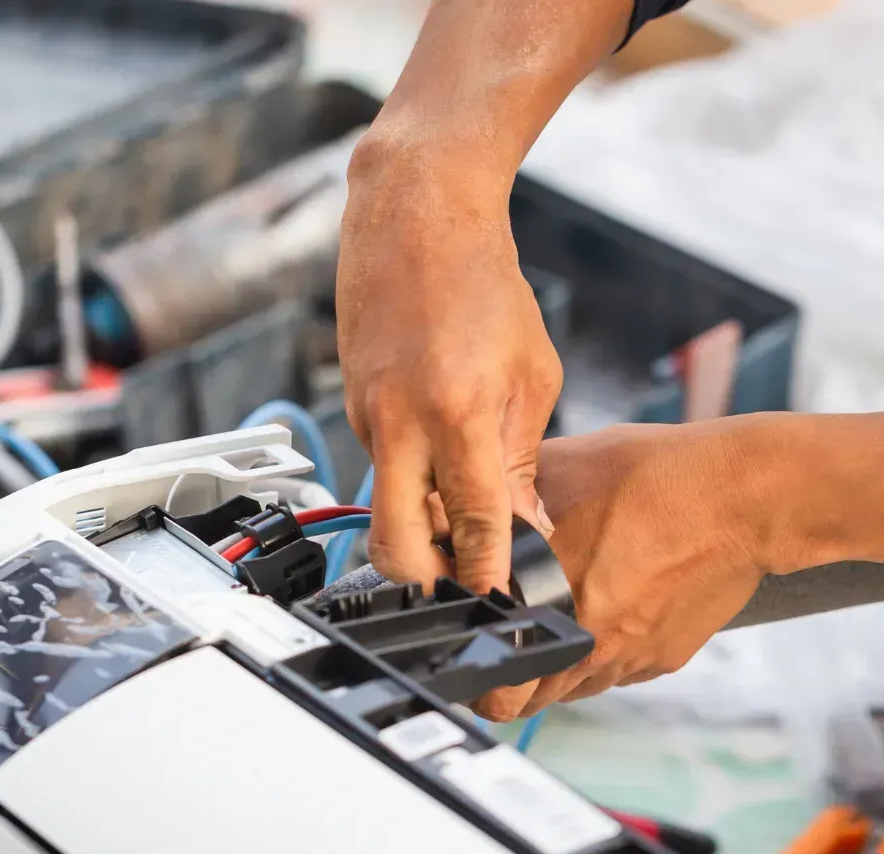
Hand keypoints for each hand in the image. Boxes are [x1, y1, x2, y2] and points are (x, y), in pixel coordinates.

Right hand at [336, 139, 561, 594]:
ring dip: (420, 527)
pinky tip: (441, 461)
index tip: (501, 607)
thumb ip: (523, 458)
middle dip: (425, 583)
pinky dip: (411, 480)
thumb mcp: (532, 373)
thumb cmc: (482, 283)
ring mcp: (365, 417)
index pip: (472, 522)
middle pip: (394, 545)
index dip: (487, 575)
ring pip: (385, 507)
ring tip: (465, 523)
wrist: (414, 215)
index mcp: (456, 412)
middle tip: (462, 590)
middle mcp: (399, 423)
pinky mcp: (351, 408)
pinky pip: (380, 467)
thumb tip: (525, 526)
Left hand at [474, 422, 774, 719]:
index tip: (474, 653)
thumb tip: (461, 503)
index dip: (477, 669)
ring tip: (557, 623)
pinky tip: (607, 611)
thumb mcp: (561, 469)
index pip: (494, 678)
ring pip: (573, 689)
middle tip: (506, 646)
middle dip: (511, 680)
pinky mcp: (662, 659)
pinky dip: (603, 654)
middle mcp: (587, 643)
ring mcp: (628, 658)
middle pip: (529, 699)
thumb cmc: (657, 478)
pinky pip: (617, 672)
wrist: (743, 497)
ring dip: (556, 669)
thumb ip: (505, 498)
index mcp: (549, 602)